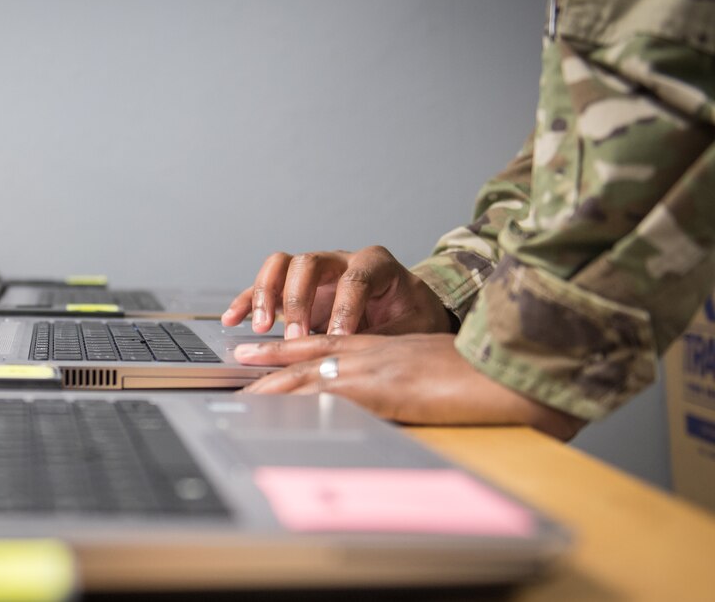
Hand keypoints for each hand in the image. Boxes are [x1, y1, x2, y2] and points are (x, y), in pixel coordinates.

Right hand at [221, 247, 452, 339]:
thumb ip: (385, 338)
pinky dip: (248, 300)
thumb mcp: (412, 327)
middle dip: (299, 301)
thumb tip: (358, 358)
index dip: (345, 310)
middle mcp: (340, 260)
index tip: (338, 340)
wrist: (409, 311)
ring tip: (264, 328)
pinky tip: (234, 318)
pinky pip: (265, 286)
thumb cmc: (412, 316)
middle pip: (308, 262)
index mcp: (374, 263)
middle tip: (297, 337)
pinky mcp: (296, 288)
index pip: (354, 279)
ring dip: (268, 295)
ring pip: (281, 265)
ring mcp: (315, 272)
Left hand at [234, 334, 585, 440]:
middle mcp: (373, 351)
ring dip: (273, 382)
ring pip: (308, 370)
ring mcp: (373, 367)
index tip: (265, 347)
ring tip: (242, 392)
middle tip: (239, 363)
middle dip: (272, 359)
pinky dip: (294, 400)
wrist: (511, 371)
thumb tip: (409, 393)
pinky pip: (323, 392)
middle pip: (310, 352)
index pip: (330, 340)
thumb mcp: (441, 372)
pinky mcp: (376, 387)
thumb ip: (418, 377)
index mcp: (388, 347)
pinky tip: (274, 410)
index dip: (294, 345)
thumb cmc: (487, 374)